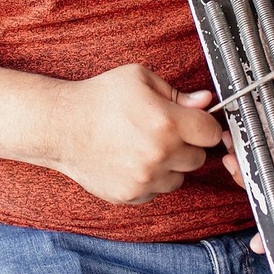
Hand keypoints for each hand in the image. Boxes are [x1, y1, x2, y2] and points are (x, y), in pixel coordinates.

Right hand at [48, 64, 221, 204]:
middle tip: (162, 132)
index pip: (211, 133)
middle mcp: (159, 154)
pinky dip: (150, 179)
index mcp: (166, 122)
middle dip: (186, 145)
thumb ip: (177, 92)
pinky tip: (131, 160)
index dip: (204, 125)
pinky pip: (156, 191)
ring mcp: (145, 178)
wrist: (61, 125)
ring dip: (169, 165)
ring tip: (144, 146)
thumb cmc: (99, 97)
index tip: (194, 122)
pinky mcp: (131, 195)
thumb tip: (205, 100)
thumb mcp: (138, 78)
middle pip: (198, 158)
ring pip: (179, 178)